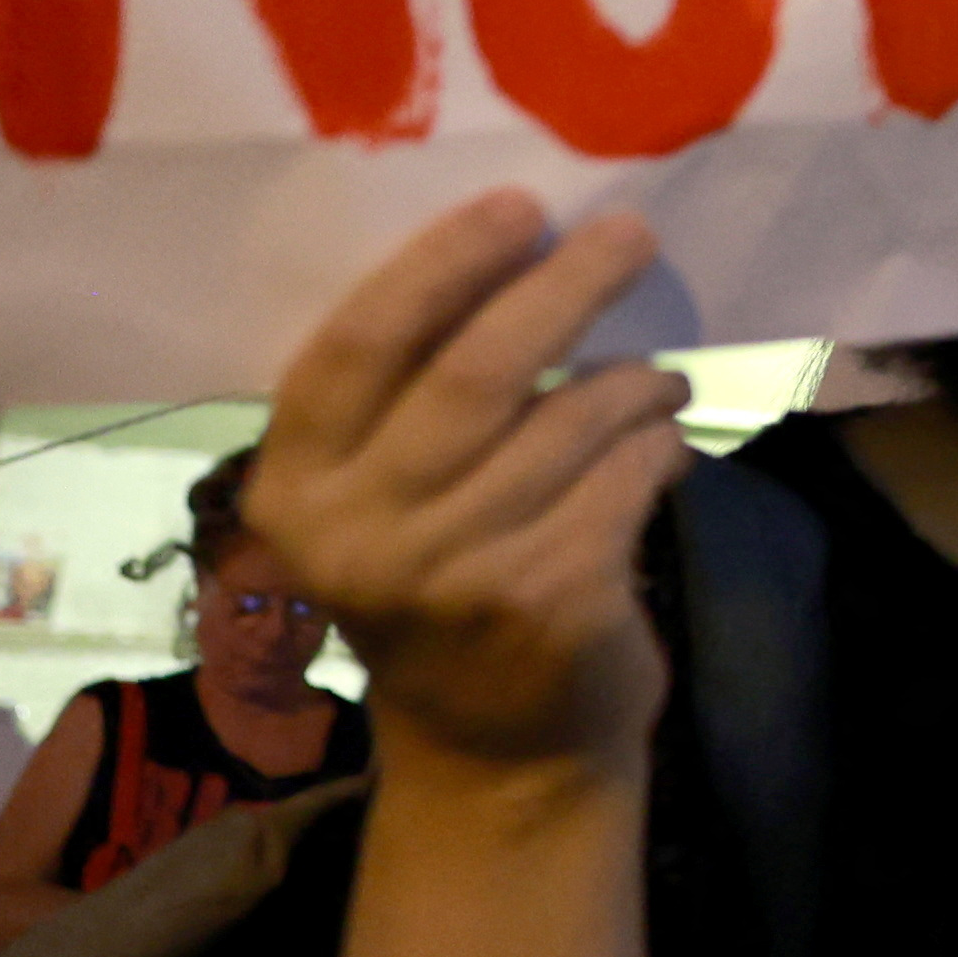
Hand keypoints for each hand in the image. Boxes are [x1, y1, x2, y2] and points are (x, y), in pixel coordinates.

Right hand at [242, 195, 696, 778]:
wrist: (496, 750)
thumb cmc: (445, 581)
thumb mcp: (387, 500)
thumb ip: (412, 399)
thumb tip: (522, 244)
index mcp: (296, 488)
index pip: (353, 349)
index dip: (436, 267)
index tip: (517, 206)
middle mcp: (357, 535)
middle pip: (472, 374)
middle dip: (562, 288)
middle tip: (630, 233)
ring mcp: (451, 574)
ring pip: (569, 421)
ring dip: (633, 381)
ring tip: (658, 378)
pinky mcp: (546, 602)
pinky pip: (625, 477)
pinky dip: (657, 446)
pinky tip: (661, 448)